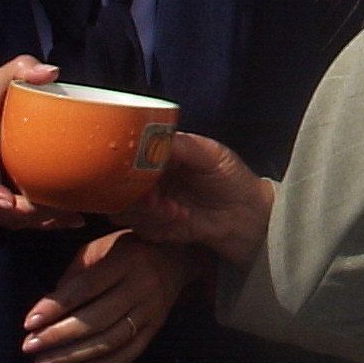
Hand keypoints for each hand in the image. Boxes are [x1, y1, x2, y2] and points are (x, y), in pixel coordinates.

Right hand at [0, 55, 81, 230]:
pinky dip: (42, 221)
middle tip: (59, 210)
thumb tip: (50, 72)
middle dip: (24, 215)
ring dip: (37, 222)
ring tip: (73, 217)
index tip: (7, 200)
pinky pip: (18, 217)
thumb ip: (20, 70)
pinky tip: (72, 219)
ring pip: (7, 219)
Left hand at [21, 229, 193, 362]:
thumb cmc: (131, 248)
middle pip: (97, 319)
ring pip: (110, 340)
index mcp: (127, 260)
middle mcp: (142, 286)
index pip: (86, 287)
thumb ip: (77, 273)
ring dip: (73, 355)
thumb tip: (50, 307)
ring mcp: (152, 310)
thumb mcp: (102, 247)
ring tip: (44, 361)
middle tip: (29, 346)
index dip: (56, 306)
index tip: (28, 322)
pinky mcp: (157, 328)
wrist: (178, 256)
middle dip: (59, 335)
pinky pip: (128, 353)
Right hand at [114, 134, 273, 269]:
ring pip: (123, 207)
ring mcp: (147, 203)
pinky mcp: (151, 226)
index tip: (135, 168)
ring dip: (145, 210)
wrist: (245, 215)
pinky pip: (139, 226)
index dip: (126, 161)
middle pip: (118, 184)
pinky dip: (155, 223)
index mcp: (158, 154)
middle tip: (154, 197)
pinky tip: (179, 217)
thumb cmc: (231, 177)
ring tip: (173, 209)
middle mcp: (147, 177)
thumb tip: (152, 136)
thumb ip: (181, 145)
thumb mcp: (211, 154)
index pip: (128, 154)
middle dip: (133, 192)